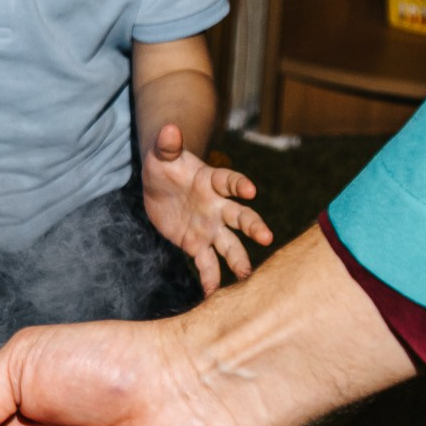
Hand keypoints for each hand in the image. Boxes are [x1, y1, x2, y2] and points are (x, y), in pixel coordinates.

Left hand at [142, 123, 272, 294]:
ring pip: (229, 245)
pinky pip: (206, 264)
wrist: (159, 185)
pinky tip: (214, 297)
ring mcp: (209, 228)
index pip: (229, 181)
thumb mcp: (161, 154)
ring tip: (247, 276)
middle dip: (253, 226)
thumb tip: (168, 128)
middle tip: (266, 237)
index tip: (250, 190)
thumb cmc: (164, 165)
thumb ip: (167, 144)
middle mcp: (217, 207)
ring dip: (238, 259)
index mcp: (211, 182)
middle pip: (239, 216)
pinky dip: (211, 279)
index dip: (239, 184)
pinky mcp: (197, 245)